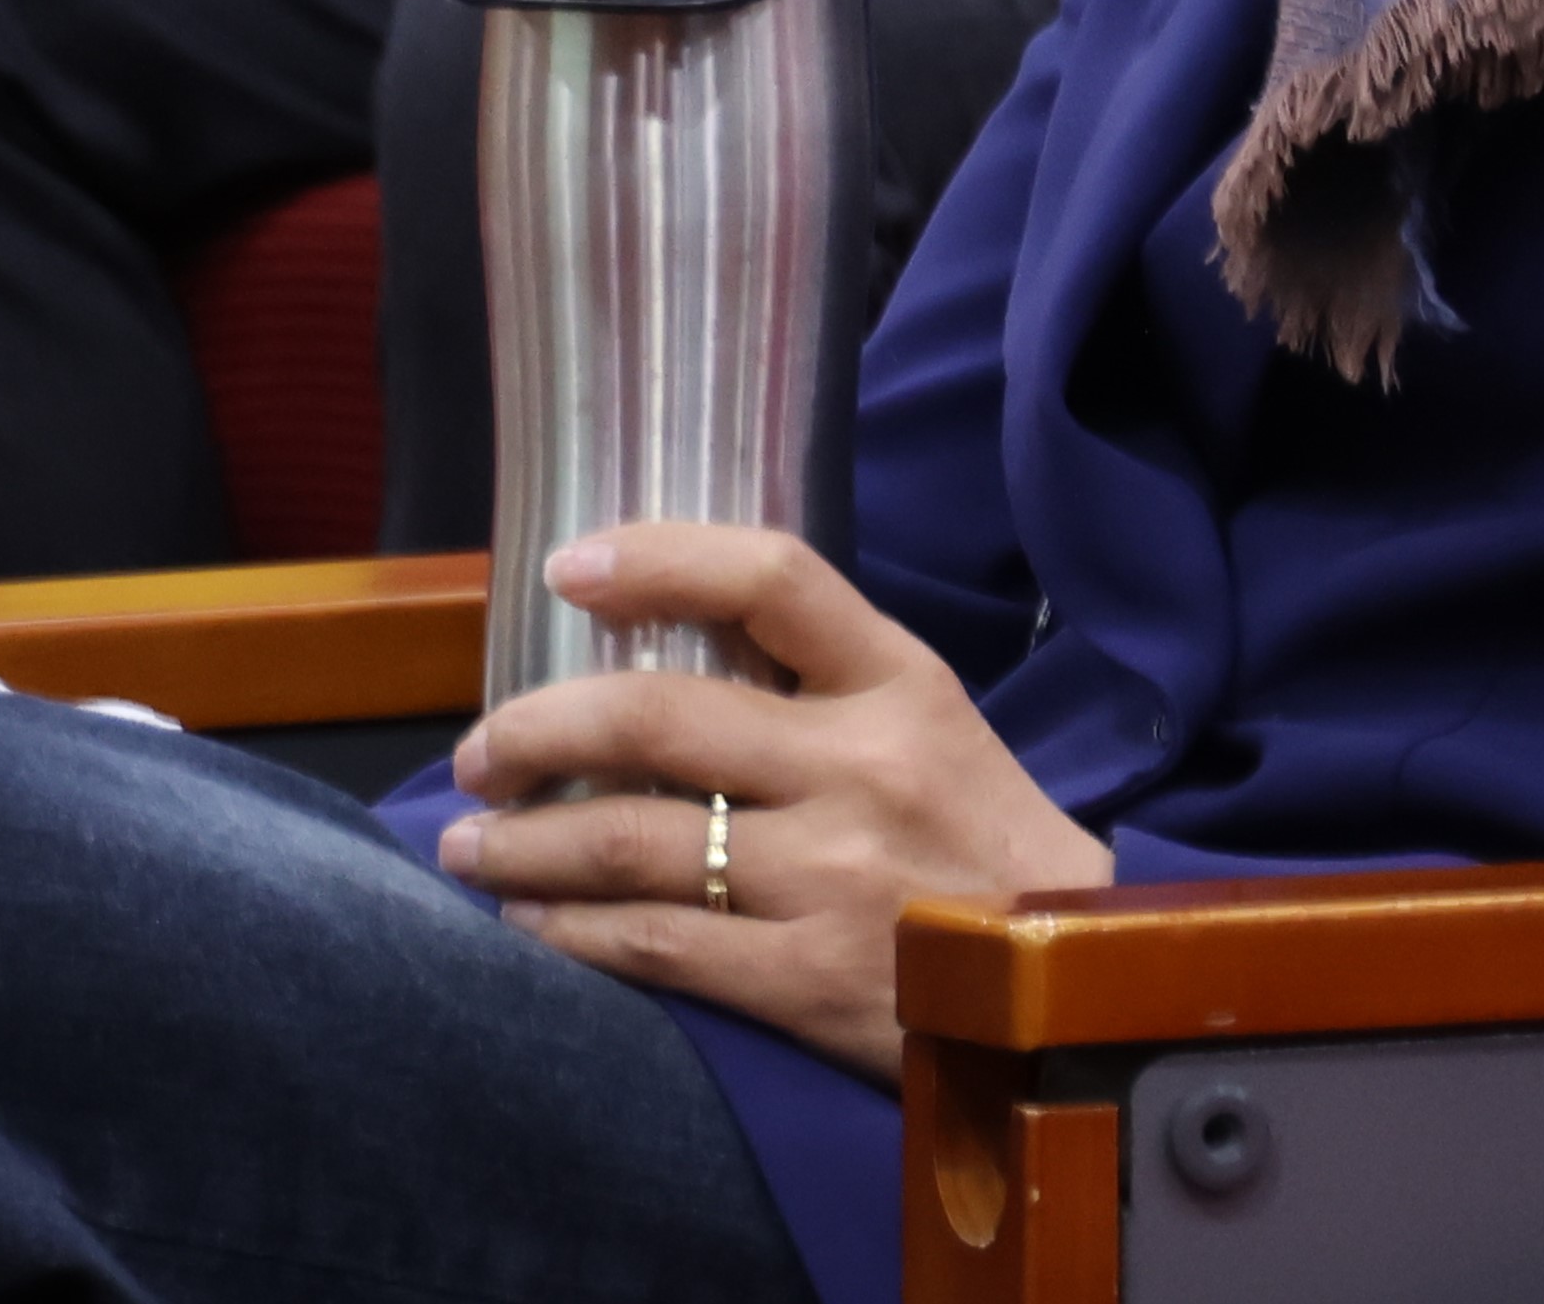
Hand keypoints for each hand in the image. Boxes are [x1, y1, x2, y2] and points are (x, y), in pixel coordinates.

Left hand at [436, 521, 1111, 1070]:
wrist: (1073, 985)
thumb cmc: (982, 844)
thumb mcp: (932, 728)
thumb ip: (822, 688)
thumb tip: (665, 648)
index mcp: (900, 682)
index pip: (771, 577)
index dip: (657, 559)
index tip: (566, 571)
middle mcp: (860, 765)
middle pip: (657, 716)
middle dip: (535, 731)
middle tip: (476, 755)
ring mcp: (829, 874)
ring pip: (630, 839)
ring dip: (524, 845)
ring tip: (470, 847)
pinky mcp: (804, 979)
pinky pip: (651, 945)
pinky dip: (569, 933)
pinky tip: (530, 928)